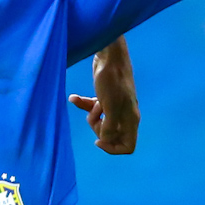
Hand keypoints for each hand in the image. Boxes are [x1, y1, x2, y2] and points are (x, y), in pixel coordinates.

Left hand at [68, 37, 138, 153]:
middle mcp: (124, 115)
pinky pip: (93, 108)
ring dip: (90, 116)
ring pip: (100, 122)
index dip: (113, 148)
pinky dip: (83, 104)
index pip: (128, 146)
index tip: (98, 140)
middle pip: (111, 135)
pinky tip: (73, 97)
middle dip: (97, 128)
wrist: (109, 56)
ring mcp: (114, 106)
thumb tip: (105, 140)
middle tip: (95, 114)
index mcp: (130, 119)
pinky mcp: (105, 97)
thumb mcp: (110, 106)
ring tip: (88, 102)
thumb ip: (109, 126)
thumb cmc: (112, 80)